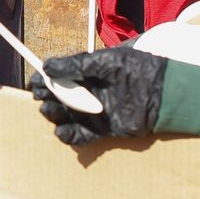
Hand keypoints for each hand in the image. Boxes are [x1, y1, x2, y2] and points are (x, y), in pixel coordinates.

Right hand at [32, 46, 167, 144]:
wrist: (164, 93)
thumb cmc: (138, 70)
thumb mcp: (106, 61)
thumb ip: (76, 65)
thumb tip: (46, 66)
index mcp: (87, 75)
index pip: (58, 77)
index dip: (44, 80)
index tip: (34, 82)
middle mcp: (87, 94)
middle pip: (57, 98)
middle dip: (46, 97)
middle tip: (42, 96)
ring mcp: (93, 113)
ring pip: (64, 117)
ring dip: (54, 114)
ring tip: (52, 109)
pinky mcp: (102, 131)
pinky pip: (79, 137)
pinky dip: (68, 136)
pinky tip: (63, 130)